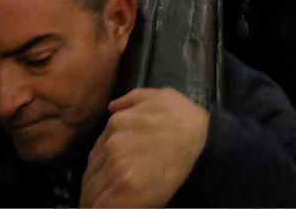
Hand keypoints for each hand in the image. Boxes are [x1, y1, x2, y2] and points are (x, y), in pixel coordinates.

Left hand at [80, 87, 208, 207]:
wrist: (204, 144)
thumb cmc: (184, 120)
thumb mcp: (159, 97)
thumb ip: (133, 99)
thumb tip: (112, 107)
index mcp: (116, 124)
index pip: (96, 155)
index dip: (100, 170)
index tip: (104, 180)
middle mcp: (112, 145)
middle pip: (91, 174)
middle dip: (94, 186)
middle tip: (100, 197)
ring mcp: (118, 168)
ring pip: (93, 190)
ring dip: (93, 199)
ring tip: (100, 206)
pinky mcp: (126, 192)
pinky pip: (102, 206)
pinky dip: (100, 208)